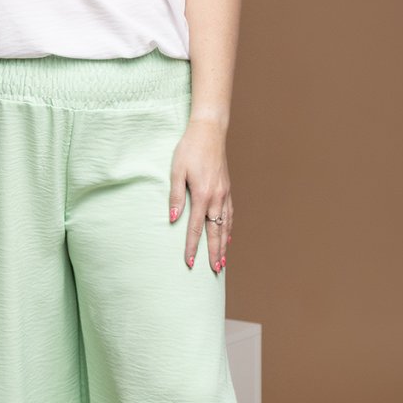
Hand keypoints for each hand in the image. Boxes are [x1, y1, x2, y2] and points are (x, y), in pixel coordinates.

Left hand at [169, 119, 231, 272]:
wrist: (209, 132)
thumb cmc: (189, 149)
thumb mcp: (176, 170)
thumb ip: (175, 196)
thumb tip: (172, 218)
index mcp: (203, 195)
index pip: (196, 228)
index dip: (192, 247)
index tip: (189, 263)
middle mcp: (217, 198)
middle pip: (215, 232)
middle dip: (214, 253)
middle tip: (214, 271)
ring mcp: (225, 194)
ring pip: (225, 225)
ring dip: (224, 245)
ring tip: (222, 261)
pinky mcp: (227, 189)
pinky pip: (230, 214)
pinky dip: (229, 228)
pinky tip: (228, 236)